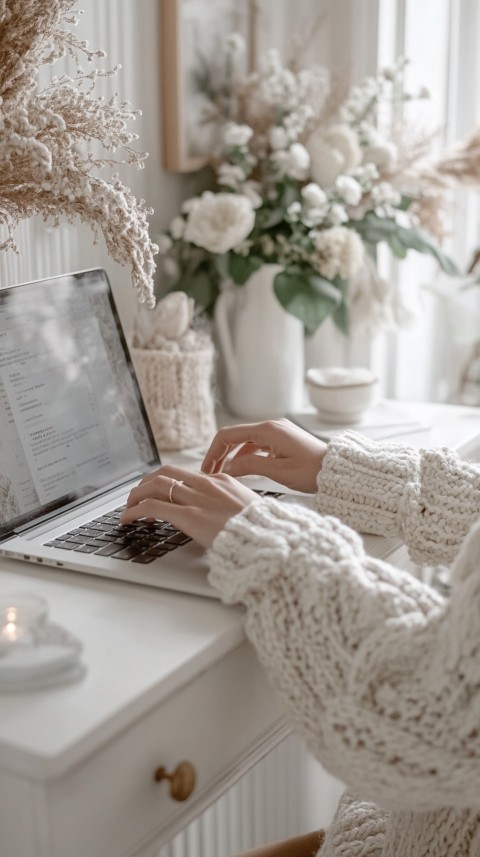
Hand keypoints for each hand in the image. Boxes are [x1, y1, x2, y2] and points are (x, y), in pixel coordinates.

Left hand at [120, 465, 256, 547]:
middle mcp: (207, 484)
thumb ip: (230, 508)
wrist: (269, 539)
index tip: (158, 493)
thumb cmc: (263, 531)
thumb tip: (220, 518)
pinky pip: (152, 507)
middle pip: (165, 472)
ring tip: (128, 508)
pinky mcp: (189, 516)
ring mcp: (197, 499)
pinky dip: (135, 511)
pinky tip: (127, 519)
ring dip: (136, 495)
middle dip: (146, 483)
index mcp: (222, 481)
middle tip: (137, 496)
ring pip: (155, 485)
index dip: (166, 483)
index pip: (185, 474)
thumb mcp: (247, 510)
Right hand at [201, 418, 326, 492]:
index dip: (213, 452)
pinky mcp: (282, 441)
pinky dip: (246, 456)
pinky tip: (242, 470)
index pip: (228, 436)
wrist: (337, 470)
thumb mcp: (278, 471)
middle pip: (235, 437)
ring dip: (232, 457)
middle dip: (220, 455)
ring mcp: (277, 433)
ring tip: (223, 475)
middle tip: (211, 475)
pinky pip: (257, 446)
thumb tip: (227, 469)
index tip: (206, 470)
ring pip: (245, 442)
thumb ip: (249, 467)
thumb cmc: (312, 471)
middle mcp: (271, 426)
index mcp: (268, 430)